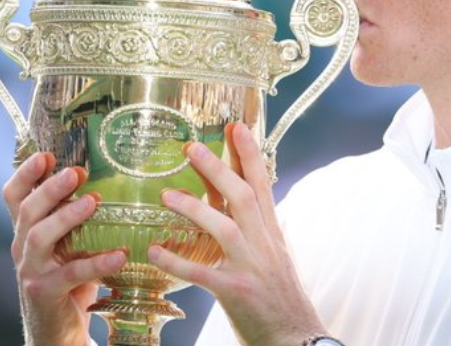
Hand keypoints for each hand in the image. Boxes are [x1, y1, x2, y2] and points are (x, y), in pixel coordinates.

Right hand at [3, 152, 126, 345]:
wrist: (57, 330)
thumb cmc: (69, 278)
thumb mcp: (70, 243)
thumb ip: (78, 217)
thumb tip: (115, 179)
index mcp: (27, 229)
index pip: (14, 195)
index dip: (25, 173)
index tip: (46, 154)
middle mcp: (23, 246)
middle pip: (27, 210)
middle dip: (49, 188)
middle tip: (76, 172)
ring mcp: (31, 270)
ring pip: (39, 237)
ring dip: (66, 216)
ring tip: (92, 202)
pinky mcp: (44, 292)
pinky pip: (71, 274)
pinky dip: (96, 263)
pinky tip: (119, 255)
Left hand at [148, 123, 326, 345]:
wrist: (295, 336)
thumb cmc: (281, 296)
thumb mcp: (276, 254)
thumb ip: (259, 228)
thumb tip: (245, 202)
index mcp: (272, 232)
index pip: (262, 184)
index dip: (249, 154)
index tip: (236, 126)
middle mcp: (264, 244)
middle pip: (243, 197)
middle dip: (218, 169)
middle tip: (190, 148)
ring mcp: (250, 267)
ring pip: (224, 228)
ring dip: (194, 209)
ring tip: (166, 195)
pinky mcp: (234, 292)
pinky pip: (201, 273)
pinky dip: (177, 261)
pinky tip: (155, 251)